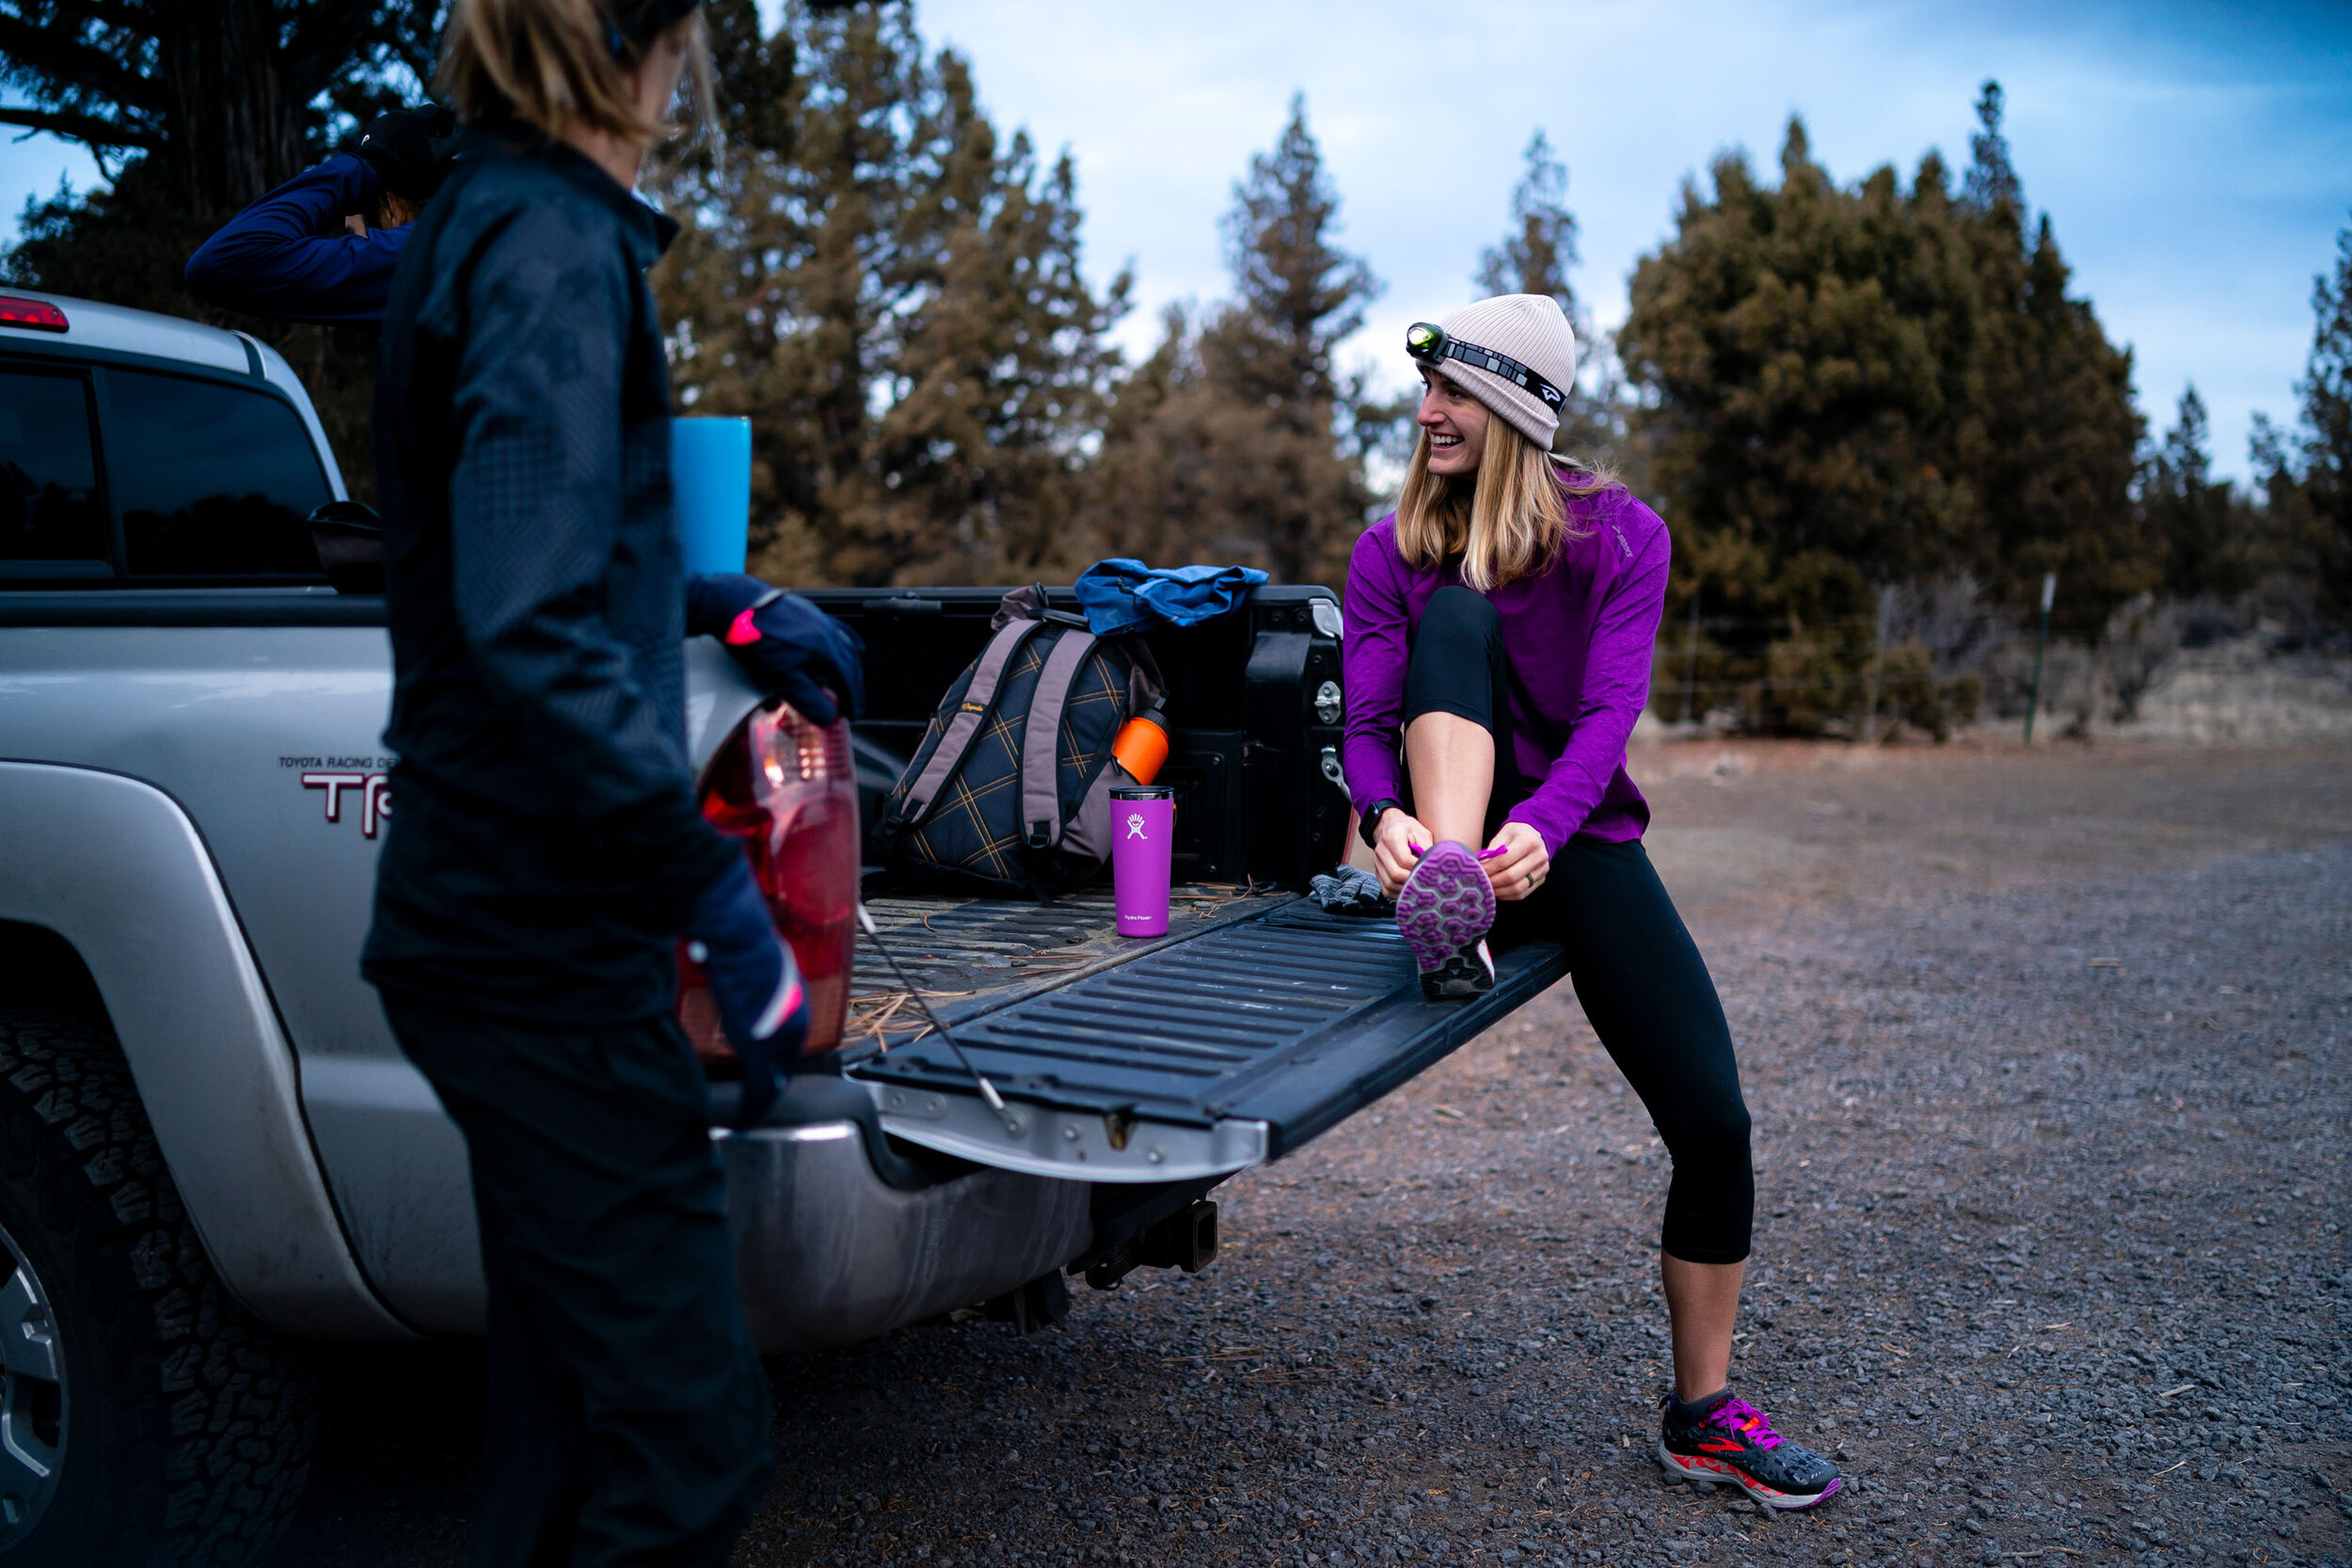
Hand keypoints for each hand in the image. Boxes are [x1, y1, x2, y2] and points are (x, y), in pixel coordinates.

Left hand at [349, 103, 459, 205]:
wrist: (372, 173)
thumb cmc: (408, 167)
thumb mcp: (437, 159)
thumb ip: (453, 146)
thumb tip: (466, 138)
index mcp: (414, 118)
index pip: (435, 110)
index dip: (445, 122)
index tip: (449, 137)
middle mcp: (396, 114)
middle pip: (418, 120)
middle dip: (428, 133)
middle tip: (434, 150)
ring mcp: (381, 123)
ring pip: (403, 127)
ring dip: (411, 138)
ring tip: (414, 156)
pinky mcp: (370, 134)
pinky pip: (389, 134)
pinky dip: (396, 142)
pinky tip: (398, 157)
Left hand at [686, 573, 865, 724]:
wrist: (736, 605)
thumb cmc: (756, 640)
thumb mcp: (781, 678)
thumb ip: (807, 700)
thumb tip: (828, 718)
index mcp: (825, 649)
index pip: (847, 680)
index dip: (852, 700)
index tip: (852, 714)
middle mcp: (827, 630)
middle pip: (850, 662)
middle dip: (852, 685)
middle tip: (851, 703)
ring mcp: (818, 618)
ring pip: (843, 645)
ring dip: (847, 666)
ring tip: (847, 680)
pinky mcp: (807, 611)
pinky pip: (833, 629)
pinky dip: (841, 643)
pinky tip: (837, 646)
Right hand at [687, 858, 808, 1128]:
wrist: (742, 943)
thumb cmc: (742, 945)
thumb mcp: (749, 966)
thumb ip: (743, 979)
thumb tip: (718, 965)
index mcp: (796, 1007)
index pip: (790, 1046)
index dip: (777, 1064)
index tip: (766, 1076)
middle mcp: (795, 1027)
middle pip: (785, 1069)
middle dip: (771, 1087)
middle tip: (757, 1104)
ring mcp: (778, 1042)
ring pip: (773, 1085)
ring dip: (760, 1103)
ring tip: (748, 1118)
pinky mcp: (758, 1053)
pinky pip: (758, 1091)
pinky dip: (751, 1109)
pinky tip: (743, 1121)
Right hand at [1370, 806, 1433, 898]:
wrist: (1391, 826)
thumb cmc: (1409, 830)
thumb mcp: (1422, 833)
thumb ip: (1427, 848)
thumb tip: (1434, 867)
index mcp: (1392, 837)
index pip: (1404, 859)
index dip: (1418, 867)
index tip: (1430, 870)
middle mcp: (1381, 850)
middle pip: (1395, 874)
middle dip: (1412, 880)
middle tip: (1426, 881)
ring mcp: (1377, 863)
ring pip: (1390, 885)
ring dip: (1405, 889)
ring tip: (1419, 886)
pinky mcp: (1378, 873)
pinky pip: (1386, 890)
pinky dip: (1398, 894)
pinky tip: (1409, 890)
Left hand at [1483, 821, 1549, 901]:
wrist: (1534, 836)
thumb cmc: (1515, 834)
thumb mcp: (1502, 835)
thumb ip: (1492, 851)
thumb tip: (1479, 868)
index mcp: (1529, 841)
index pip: (1504, 860)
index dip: (1488, 868)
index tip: (1477, 871)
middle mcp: (1539, 856)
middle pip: (1511, 877)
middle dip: (1493, 881)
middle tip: (1480, 881)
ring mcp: (1542, 870)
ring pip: (1517, 888)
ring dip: (1499, 891)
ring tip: (1487, 888)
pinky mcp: (1541, 880)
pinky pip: (1522, 894)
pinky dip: (1507, 895)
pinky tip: (1497, 891)